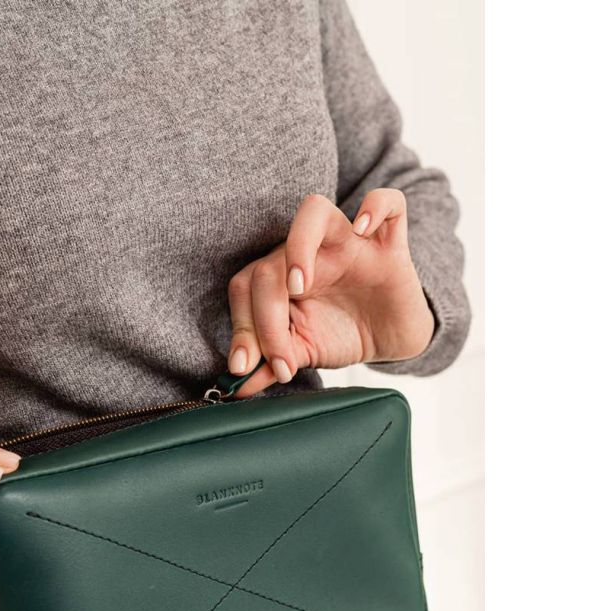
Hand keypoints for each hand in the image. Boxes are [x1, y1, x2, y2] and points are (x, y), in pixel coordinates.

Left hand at [227, 191, 433, 396]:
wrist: (394, 338)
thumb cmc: (345, 334)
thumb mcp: (304, 353)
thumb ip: (271, 364)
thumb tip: (237, 387)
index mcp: (281, 276)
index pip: (246, 286)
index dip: (241, 328)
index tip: (246, 368)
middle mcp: (309, 254)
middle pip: (270, 263)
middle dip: (267, 318)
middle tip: (281, 359)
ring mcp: (348, 243)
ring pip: (313, 212)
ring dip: (298, 245)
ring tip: (298, 286)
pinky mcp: (390, 244)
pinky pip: (388, 203)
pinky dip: (376, 206)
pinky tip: (364, 229)